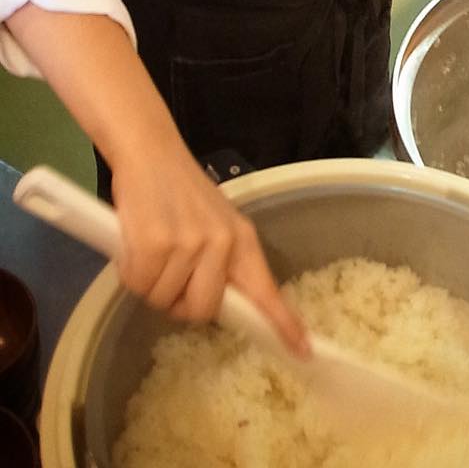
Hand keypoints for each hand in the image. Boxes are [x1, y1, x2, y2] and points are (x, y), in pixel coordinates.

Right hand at [110, 147, 307, 354]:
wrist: (152, 153)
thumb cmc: (181, 193)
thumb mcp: (215, 224)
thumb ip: (221, 261)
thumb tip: (216, 305)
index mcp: (243, 240)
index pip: (266, 290)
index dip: (283, 323)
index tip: (302, 351)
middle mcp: (222, 244)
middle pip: (203, 311)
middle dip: (179, 303)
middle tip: (169, 274)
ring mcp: (189, 244)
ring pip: (164, 300)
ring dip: (150, 284)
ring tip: (151, 248)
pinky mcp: (155, 245)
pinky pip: (139, 285)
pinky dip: (130, 273)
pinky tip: (135, 244)